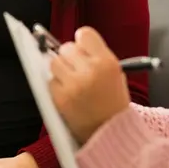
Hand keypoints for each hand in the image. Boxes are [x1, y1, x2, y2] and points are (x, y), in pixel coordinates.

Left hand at [49, 27, 131, 143]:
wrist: (112, 134)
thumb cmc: (114, 105)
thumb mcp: (117, 75)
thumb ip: (98, 57)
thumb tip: (78, 47)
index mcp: (107, 62)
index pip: (84, 34)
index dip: (82, 42)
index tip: (82, 49)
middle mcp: (90, 70)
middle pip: (66, 47)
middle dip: (70, 57)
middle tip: (76, 69)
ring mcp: (73, 84)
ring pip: (55, 62)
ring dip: (61, 70)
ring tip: (72, 82)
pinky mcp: (60, 97)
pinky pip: (51, 81)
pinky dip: (57, 86)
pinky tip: (69, 94)